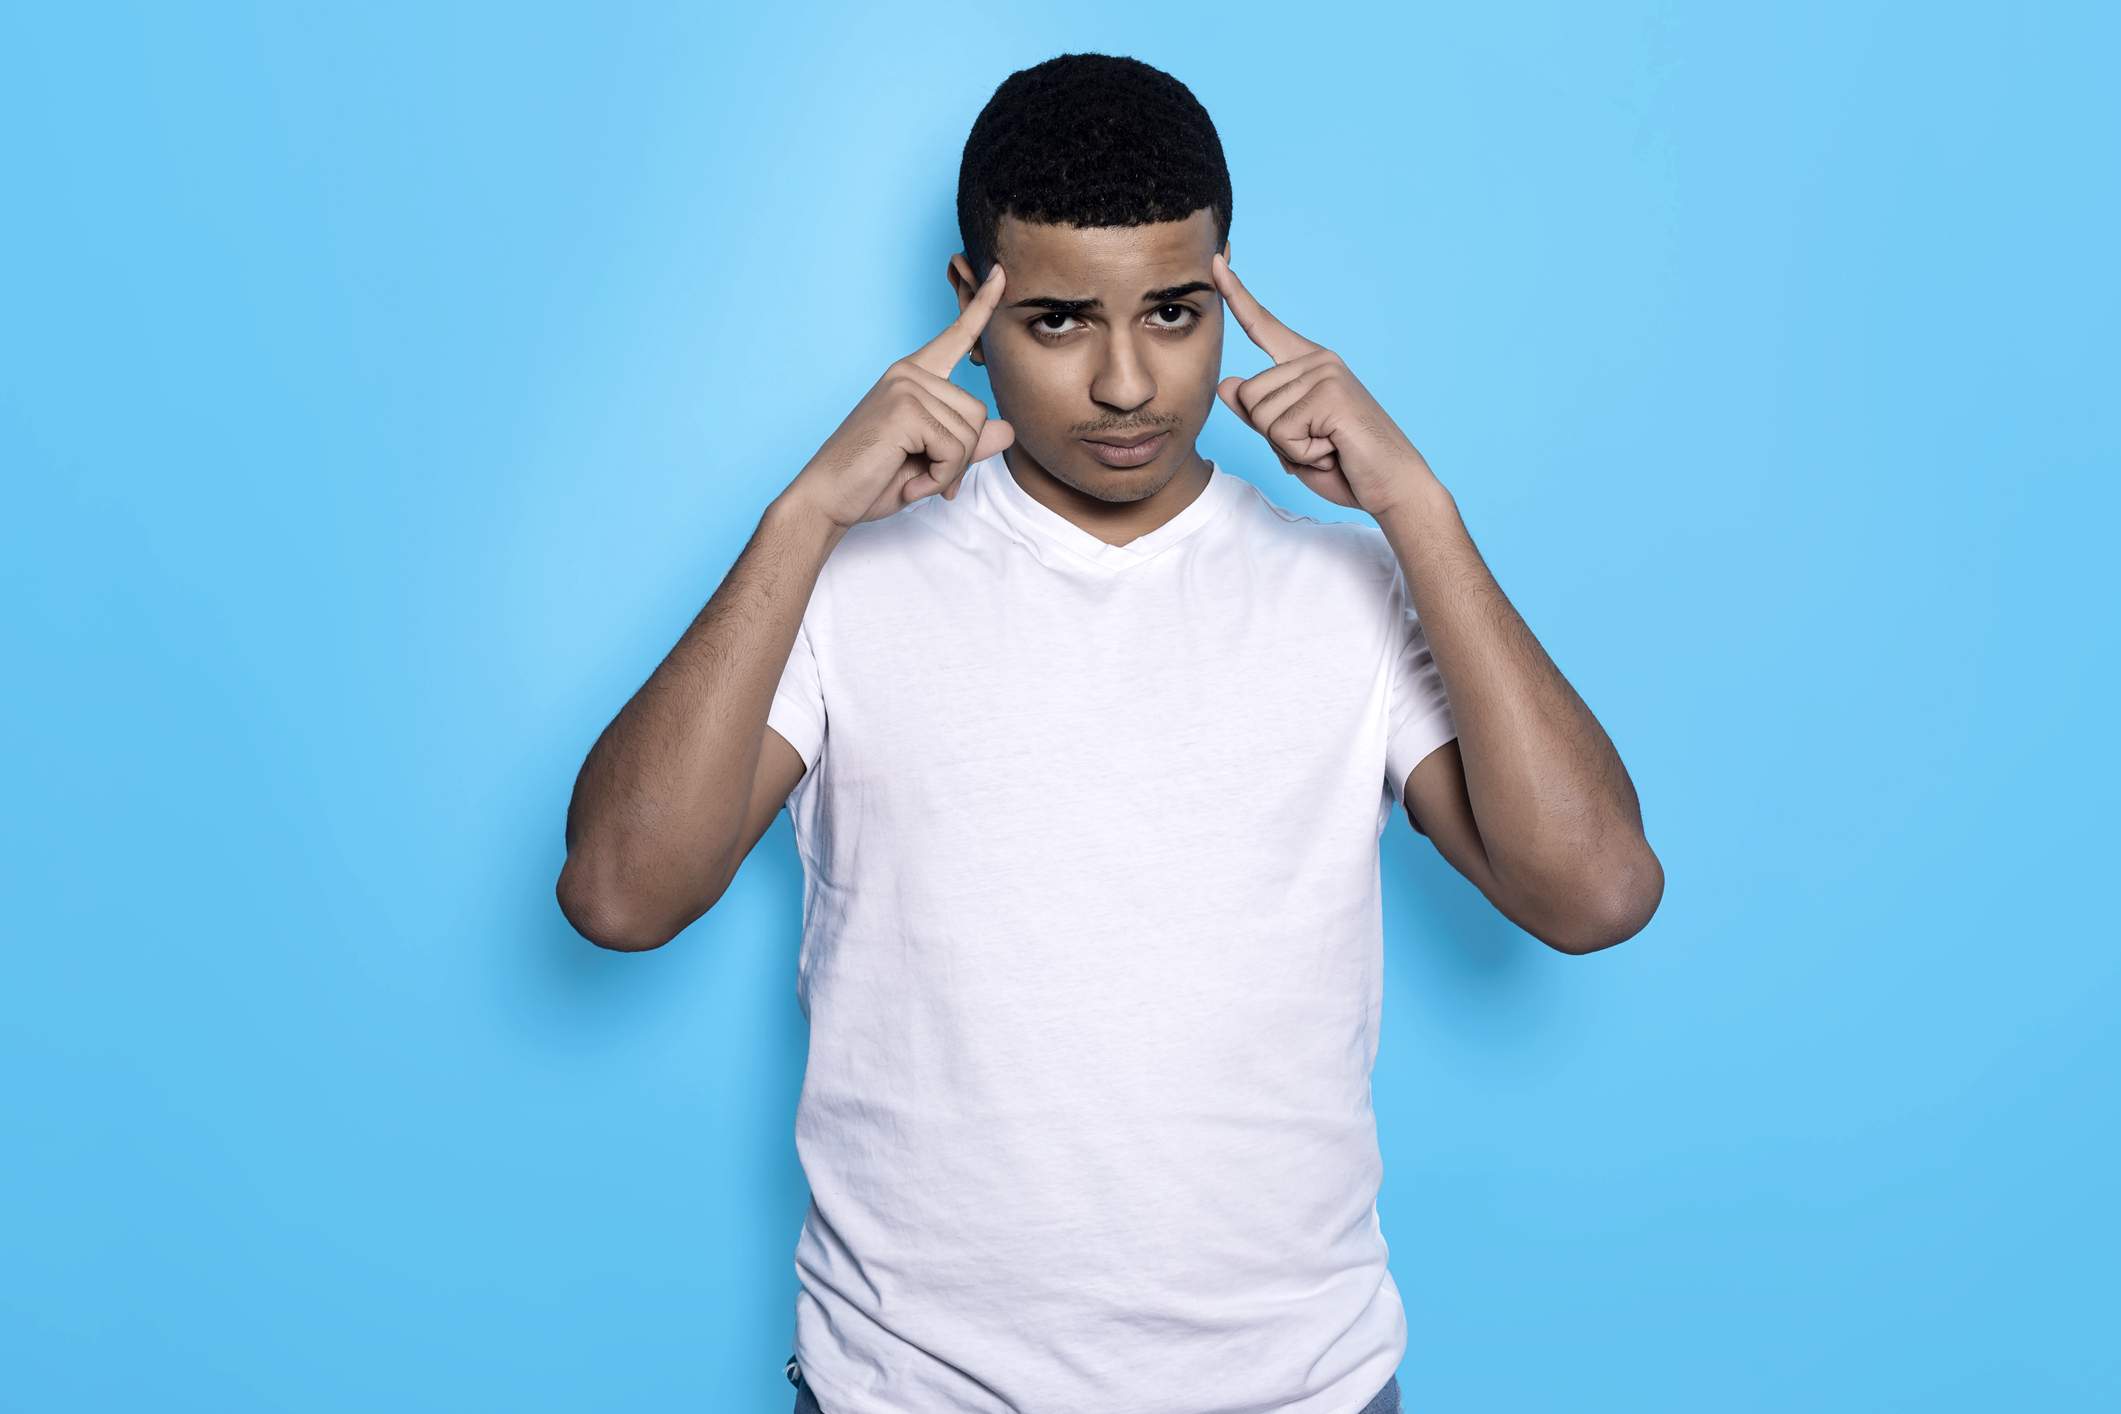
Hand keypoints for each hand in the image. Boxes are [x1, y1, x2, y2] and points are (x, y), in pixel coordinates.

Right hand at [788, 264, 1016, 528]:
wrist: (826, 499)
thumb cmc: (872, 478)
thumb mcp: (931, 461)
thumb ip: (967, 445)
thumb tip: (1008, 430)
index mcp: (913, 377)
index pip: (955, 337)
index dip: (981, 308)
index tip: (1002, 273)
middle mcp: (909, 374)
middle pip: (979, 412)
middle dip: (961, 457)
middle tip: (927, 475)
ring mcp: (906, 387)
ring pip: (971, 433)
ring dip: (950, 470)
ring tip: (914, 478)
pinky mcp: (905, 409)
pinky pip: (955, 450)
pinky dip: (940, 477)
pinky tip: (911, 482)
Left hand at [1211, 254, 1435, 515]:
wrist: (1393, 487)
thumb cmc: (1344, 465)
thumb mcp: (1289, 439)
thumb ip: (1258, 413)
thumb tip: (1227, 384)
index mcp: (1308, 364)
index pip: (1263, 326)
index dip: (1236, 296)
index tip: (1216, 263)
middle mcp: (1317, 361)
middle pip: (1248, 396)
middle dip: (1273, 435)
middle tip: (1317, 443)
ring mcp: (1325, 373)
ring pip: (1261, 415)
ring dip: (1289, 446)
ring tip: (1327, 446)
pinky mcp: (1330, 394)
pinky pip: (1281, 431)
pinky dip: (1302, 453)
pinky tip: (1332, 450)